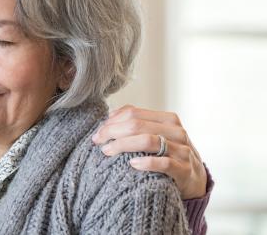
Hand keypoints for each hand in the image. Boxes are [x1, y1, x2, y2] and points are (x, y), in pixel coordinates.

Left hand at [92, 105, 206, 199]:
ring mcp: (182, 150)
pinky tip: (132, 164)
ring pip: (147, 141)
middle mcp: (176, 131)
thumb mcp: (158, 135)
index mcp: (168, 119)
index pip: (134, 113)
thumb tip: (111, 114)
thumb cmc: (170, 155)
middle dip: (113, 132)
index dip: (112, 121)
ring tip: (108, 151)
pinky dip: (146, 162)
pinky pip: (163, 163)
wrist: (196, 180)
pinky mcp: (184, 169)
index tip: (98, 133)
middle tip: (98, 142)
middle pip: (137, 125)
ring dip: (123, 145)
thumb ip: (138, 122)